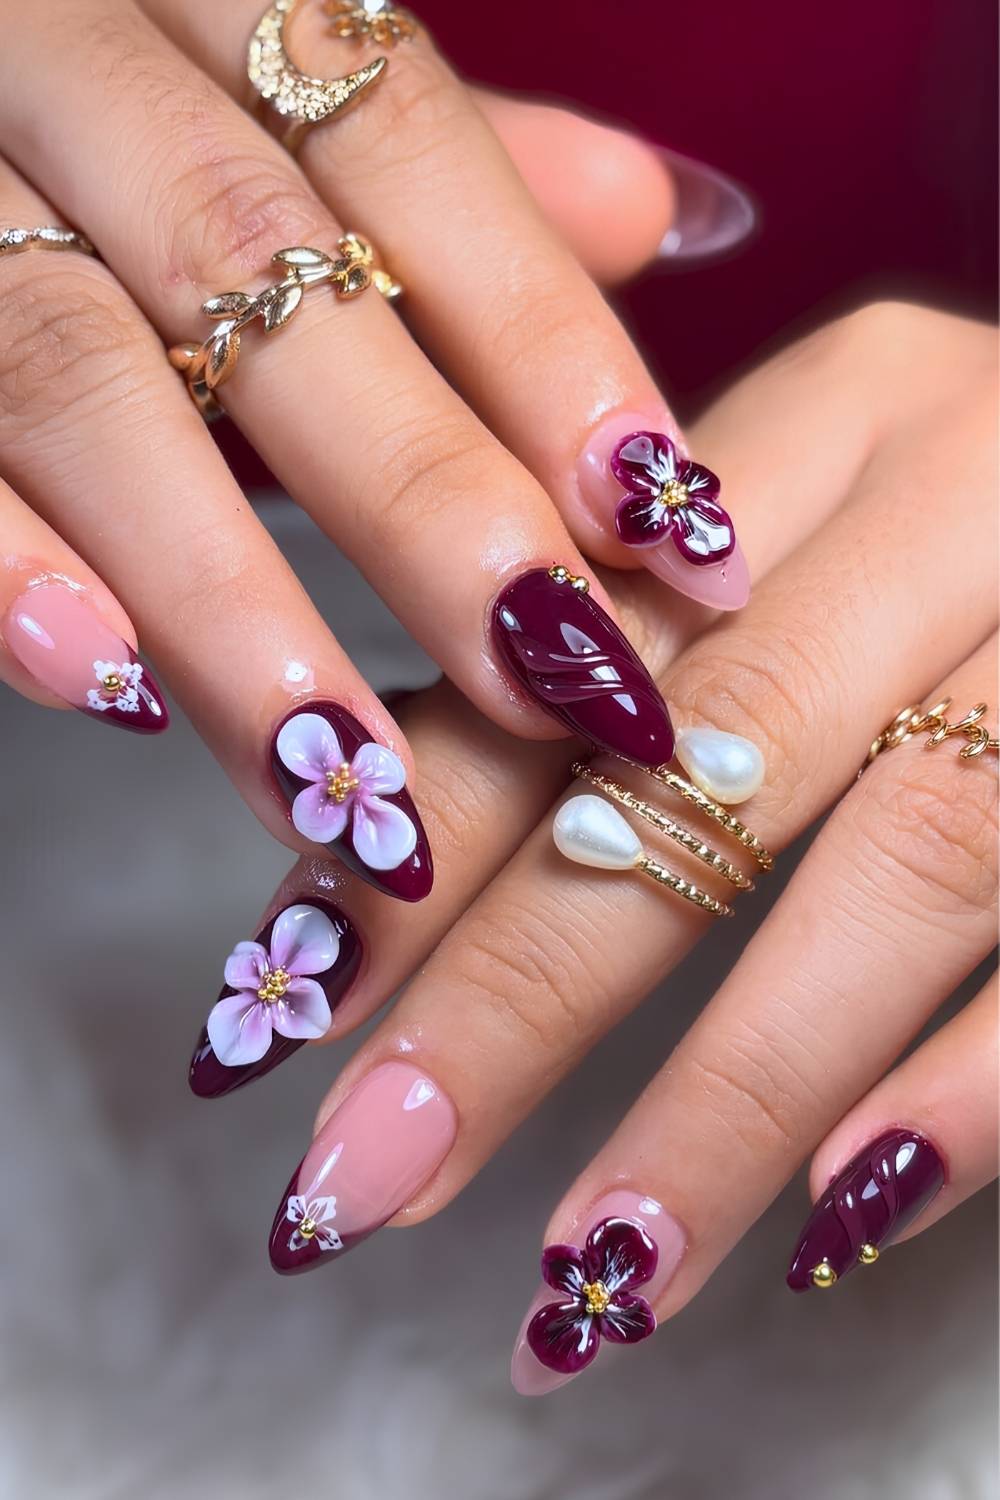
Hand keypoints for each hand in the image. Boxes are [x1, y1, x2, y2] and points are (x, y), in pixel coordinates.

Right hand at [0, 0, 744, 900]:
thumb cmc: (97, 116)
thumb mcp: (263, 99)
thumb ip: (442, 167)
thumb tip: (655, 209)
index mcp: (202, 4)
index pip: (402, 140)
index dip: (541, 331)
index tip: (665, 519)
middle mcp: (62, 59)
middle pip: (260, 267)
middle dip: (420, 487)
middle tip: (549, 678)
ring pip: (78, 372)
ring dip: (224, 586)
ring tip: (348, 766)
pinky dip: (2, 562)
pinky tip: (104, 681)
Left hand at [191, 303, 995, 1392]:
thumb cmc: (966, 538)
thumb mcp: (806, 534)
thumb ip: (627, 661)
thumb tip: (373, 872)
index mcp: (845, 412)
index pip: (587, 638)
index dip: (439, 824)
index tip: (300, 1004)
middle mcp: (976, 493)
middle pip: (715, 758)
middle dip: (524, 992)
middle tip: (366, 1178)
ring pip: (911, 860)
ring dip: (730, 1094)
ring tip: (586, 1282)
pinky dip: (974, 1081)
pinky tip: (838, 1219)